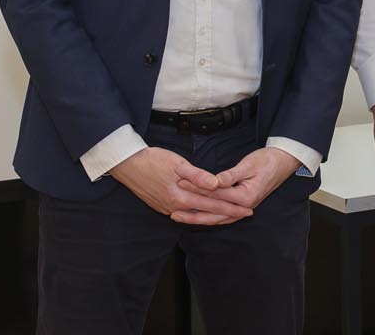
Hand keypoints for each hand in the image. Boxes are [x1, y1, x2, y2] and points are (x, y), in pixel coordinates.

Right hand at [109, 146, 252, 225]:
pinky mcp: (162, 206)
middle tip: (246, 214)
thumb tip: (216, 184)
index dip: (232, 207)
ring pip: (197, 215)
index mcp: (181, 197)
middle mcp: (175, 206)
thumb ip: (198, 176)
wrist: (127, 165)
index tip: (247, 208)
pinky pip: (186, 213)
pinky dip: (200, 213)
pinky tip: (206, 212)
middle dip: (228, 214)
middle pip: (207, 212)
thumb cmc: (152, 160)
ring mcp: (167, 208)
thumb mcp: (178, 164)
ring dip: (215, 215)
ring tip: (231, 214)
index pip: (213, 204)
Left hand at [182, 147, 301, 225]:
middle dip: (192, 211)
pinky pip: (222, 216)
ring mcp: (243, 208)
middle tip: (173, 209)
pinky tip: (197, 216)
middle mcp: (244, 206)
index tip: (180, 183)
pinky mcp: (241, 206)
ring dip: (197, 218)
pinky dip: (208, 217)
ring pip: (216, 218)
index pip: (215, 195)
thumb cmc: (267, 161)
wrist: (283, 163)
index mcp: (245, 196)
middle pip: (213, 213)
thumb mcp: (248, 165)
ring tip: (179, 217)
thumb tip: (213, 182)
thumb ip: (229, 176)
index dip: (196, 189)